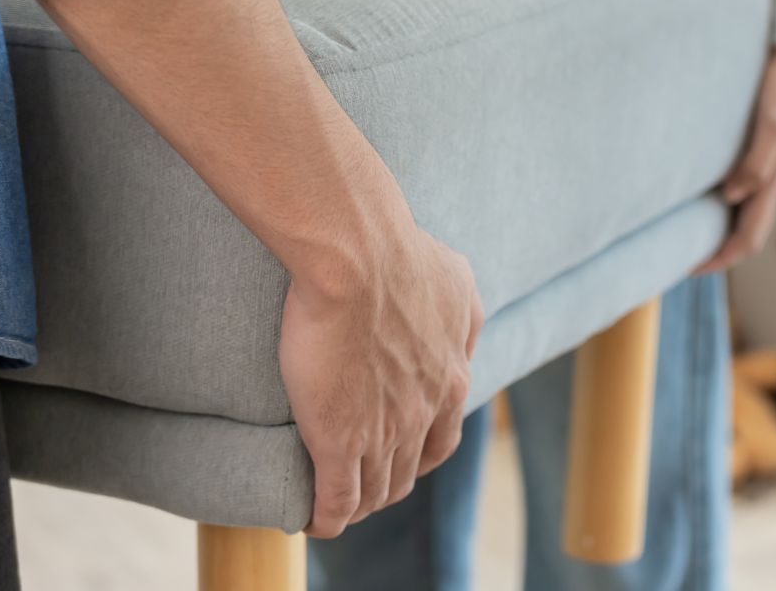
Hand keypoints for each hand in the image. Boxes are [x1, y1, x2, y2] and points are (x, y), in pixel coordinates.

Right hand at [278, 203, 483, 536]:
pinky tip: (312, 521)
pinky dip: (326, 517)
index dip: (419, 454)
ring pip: (375, 490)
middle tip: (366, 487)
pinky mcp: (339, 438)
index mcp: (450, 376)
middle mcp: (425, 411)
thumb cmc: (401, 255)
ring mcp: (384, 429)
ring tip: (337, 507)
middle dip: (388, 484)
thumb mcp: (456, 282)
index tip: (403, 456)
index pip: (440, 438)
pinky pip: (337, 498)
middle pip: (408, 471)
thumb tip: (462, 321)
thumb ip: (460, 311)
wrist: (360, 257)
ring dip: (358, 504)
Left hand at [696, 37, 775, 274]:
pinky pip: (735, 183)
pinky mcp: (756, 146)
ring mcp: (763, 163)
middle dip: (712, 249)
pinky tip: (693, 187)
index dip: (719, 259)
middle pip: (741, 230)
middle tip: (674, 254)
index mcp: (773, 181)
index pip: (747, 239)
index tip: (685, 268)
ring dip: (713, 224)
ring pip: (738, 209)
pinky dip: (714, 197)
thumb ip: (757, 162)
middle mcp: (768, 179)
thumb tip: (731, 196)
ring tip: (678, 227)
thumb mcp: (773, 124)